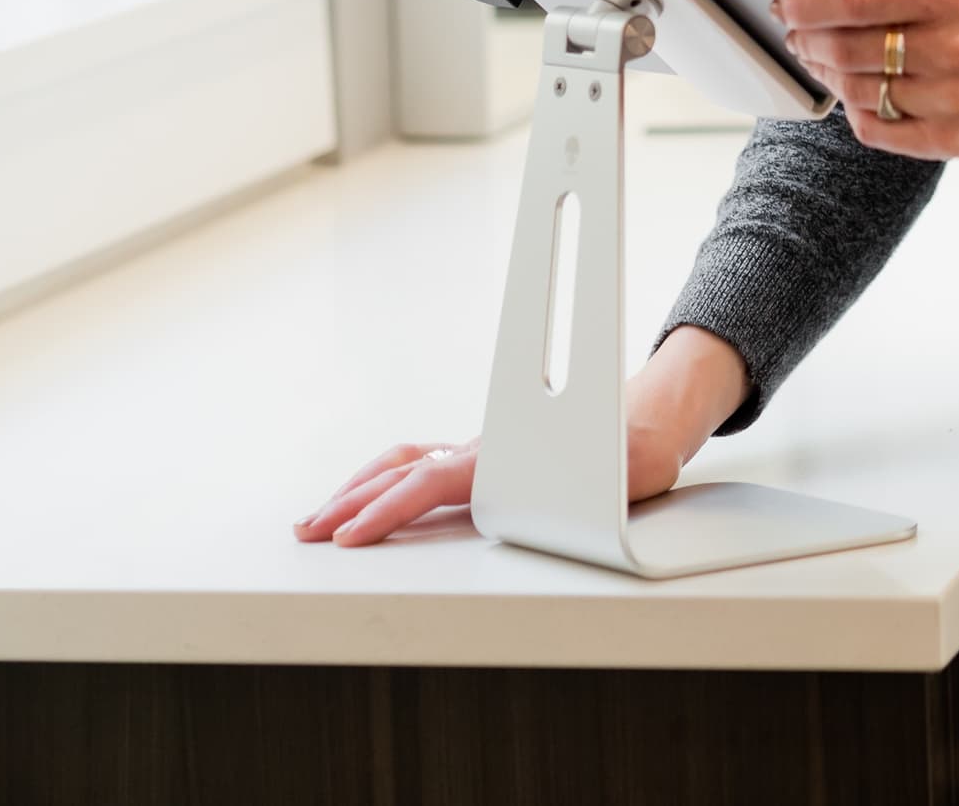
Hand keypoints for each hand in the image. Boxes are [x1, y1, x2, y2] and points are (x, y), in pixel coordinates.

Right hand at [296, 331, 750, 544]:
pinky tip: (373, 494)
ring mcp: (481, 453)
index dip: (386, 511)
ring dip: (359, 489)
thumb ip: (590, 495)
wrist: (652, 421)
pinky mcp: (484, 460)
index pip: (428, 483)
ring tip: (321, 516)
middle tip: (306, 530)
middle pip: (401, 471)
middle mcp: (483, 451)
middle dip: (349, 502)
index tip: (348, 538)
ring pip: (405, 463)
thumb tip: (571, 510)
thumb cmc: (633, 450)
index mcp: (503, 456)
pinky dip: (385, 480)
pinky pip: (422, 464)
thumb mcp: (620, 473)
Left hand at [773, 0, 958, 159]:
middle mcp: (957, 49)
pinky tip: (857, 88)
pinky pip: (874, 129)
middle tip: (797, 32)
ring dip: (827, 73)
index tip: (784, 3)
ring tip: (824, 57)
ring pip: (856, 91)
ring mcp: (955, 100)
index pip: (856, 0)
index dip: (807, 2)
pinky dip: (853, 109)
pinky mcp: (951, 140)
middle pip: (848, 48)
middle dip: (808, 39)